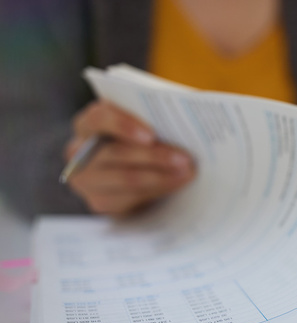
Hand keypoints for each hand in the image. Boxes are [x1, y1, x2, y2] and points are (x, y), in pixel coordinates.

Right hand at [64, 100, 195, 215]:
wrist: (126, 176)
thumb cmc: (139, 141)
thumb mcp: (141, 125)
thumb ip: (153, 119)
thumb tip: (189, 117)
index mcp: (88, 124)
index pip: (99, 118)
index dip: (123, 124)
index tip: (151, 135)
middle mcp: (80, 151)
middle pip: (117, 152)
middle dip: (156, 156)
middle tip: (186, 159)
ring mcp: (87, 180)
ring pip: (126, 179)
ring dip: (162, 177)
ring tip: (188, 174)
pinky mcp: (99, 202)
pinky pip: (130, 199)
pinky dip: (158, 191)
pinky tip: (177, 185)